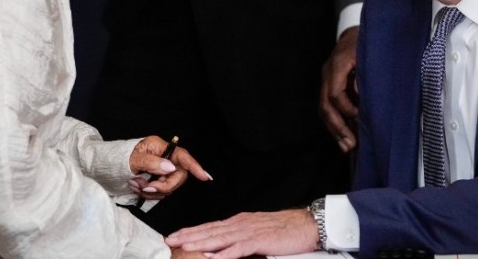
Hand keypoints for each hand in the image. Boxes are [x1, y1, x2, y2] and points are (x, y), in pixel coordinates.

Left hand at [129, 136, 211, 199]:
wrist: (110, 167)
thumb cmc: (121, 158)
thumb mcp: (134, 159)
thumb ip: (152, 163)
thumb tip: (170, 168)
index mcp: (162, 148)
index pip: (183, 157)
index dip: (195, 167)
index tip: (205, 177)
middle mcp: (165, 159)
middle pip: (178, 176)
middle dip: (163, 185)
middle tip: (145, 187)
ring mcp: (162, 171)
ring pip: (168, 187)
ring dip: (151, 190)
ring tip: (134, 184)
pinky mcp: (157, 181)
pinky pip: (160, 193)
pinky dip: (148, 193)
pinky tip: (136, 187)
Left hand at [165, 209, 318, 258]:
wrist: (307, 224)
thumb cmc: (285, 230)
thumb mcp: (259, 232)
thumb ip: (242, 239)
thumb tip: (226, 248)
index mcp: (240, 221)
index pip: (211, 226)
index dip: (192, 231)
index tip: (176, 235)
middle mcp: (241, 224)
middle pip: (210, 230)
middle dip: (189, 235)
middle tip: (170, 240)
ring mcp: (250, 232)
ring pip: (219, 238)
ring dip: (200, 243)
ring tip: (184, 247)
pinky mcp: (260, 240)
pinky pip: (238, 248)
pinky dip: (224, 253)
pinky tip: (211, 257)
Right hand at [319, 26, 359, 151]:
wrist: (360, 30)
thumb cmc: (370, 40)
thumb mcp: (372, 52)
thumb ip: (367, 72)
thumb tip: (361, 94)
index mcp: (338, 63)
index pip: (335, 93)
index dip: (347, 109)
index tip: (360, 119)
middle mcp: (328, 72)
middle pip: (326, 104)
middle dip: (338, 126)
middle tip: (350, 144)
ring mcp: (327, 79)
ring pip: (324, 109)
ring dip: (335, 130)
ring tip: (346, 147)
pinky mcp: (330, 85)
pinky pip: (329, 108)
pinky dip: (336, 124)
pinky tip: (344, 138)